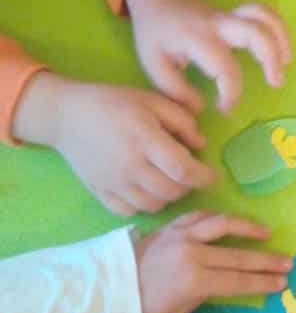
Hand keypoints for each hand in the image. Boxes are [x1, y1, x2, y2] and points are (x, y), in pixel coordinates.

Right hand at [13, 72, 214, 214]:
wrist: (66, 116)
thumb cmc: (114, 103)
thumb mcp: (152, 100)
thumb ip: (181, 120)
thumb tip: (202, 145)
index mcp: (145, 140)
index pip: (182, 170)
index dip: (204, 177)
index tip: (212, 174)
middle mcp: (130, 166)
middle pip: (171, 191)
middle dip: (188, 186)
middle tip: (189, 174)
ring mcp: (114, 183)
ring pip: (154, 205)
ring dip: (169, 197)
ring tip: (170, 181)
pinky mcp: (100, 193)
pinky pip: (130, 212)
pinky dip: (144, 206)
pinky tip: (147, 190)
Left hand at [126, 0, 291, 113]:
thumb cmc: (155, 33)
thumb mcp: (153, 65)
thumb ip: (176, 90)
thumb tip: (201, 108)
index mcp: (197, 38)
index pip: (225, 68)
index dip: (231, 94)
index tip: (223, 109)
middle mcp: (218, 23)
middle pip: (256, 32)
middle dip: (270, 58)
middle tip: (276, 83)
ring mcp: (230, 14)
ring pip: (264, 17)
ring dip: (280, 39)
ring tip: (285, 64)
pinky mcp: (236, 13)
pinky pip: (263, 13)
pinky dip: (277, 28)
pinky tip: (280, 49)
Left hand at [135, 211, 292, 312]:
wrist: (114, 287)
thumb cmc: (148, 307)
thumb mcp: (182, 310)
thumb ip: (209, 294)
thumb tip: (230, 285)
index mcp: (196, 280)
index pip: (240, 281)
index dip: (264, 282)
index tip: (282, 282)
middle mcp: (193, 253)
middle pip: (239, 255)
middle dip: (266, 261)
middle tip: (288, 262)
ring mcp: (182, 235)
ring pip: (223, 225)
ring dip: (248, 228)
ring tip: (266, 233)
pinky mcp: (172, 226)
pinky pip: (201, 217)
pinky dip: (218, 218)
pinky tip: (231, 222)